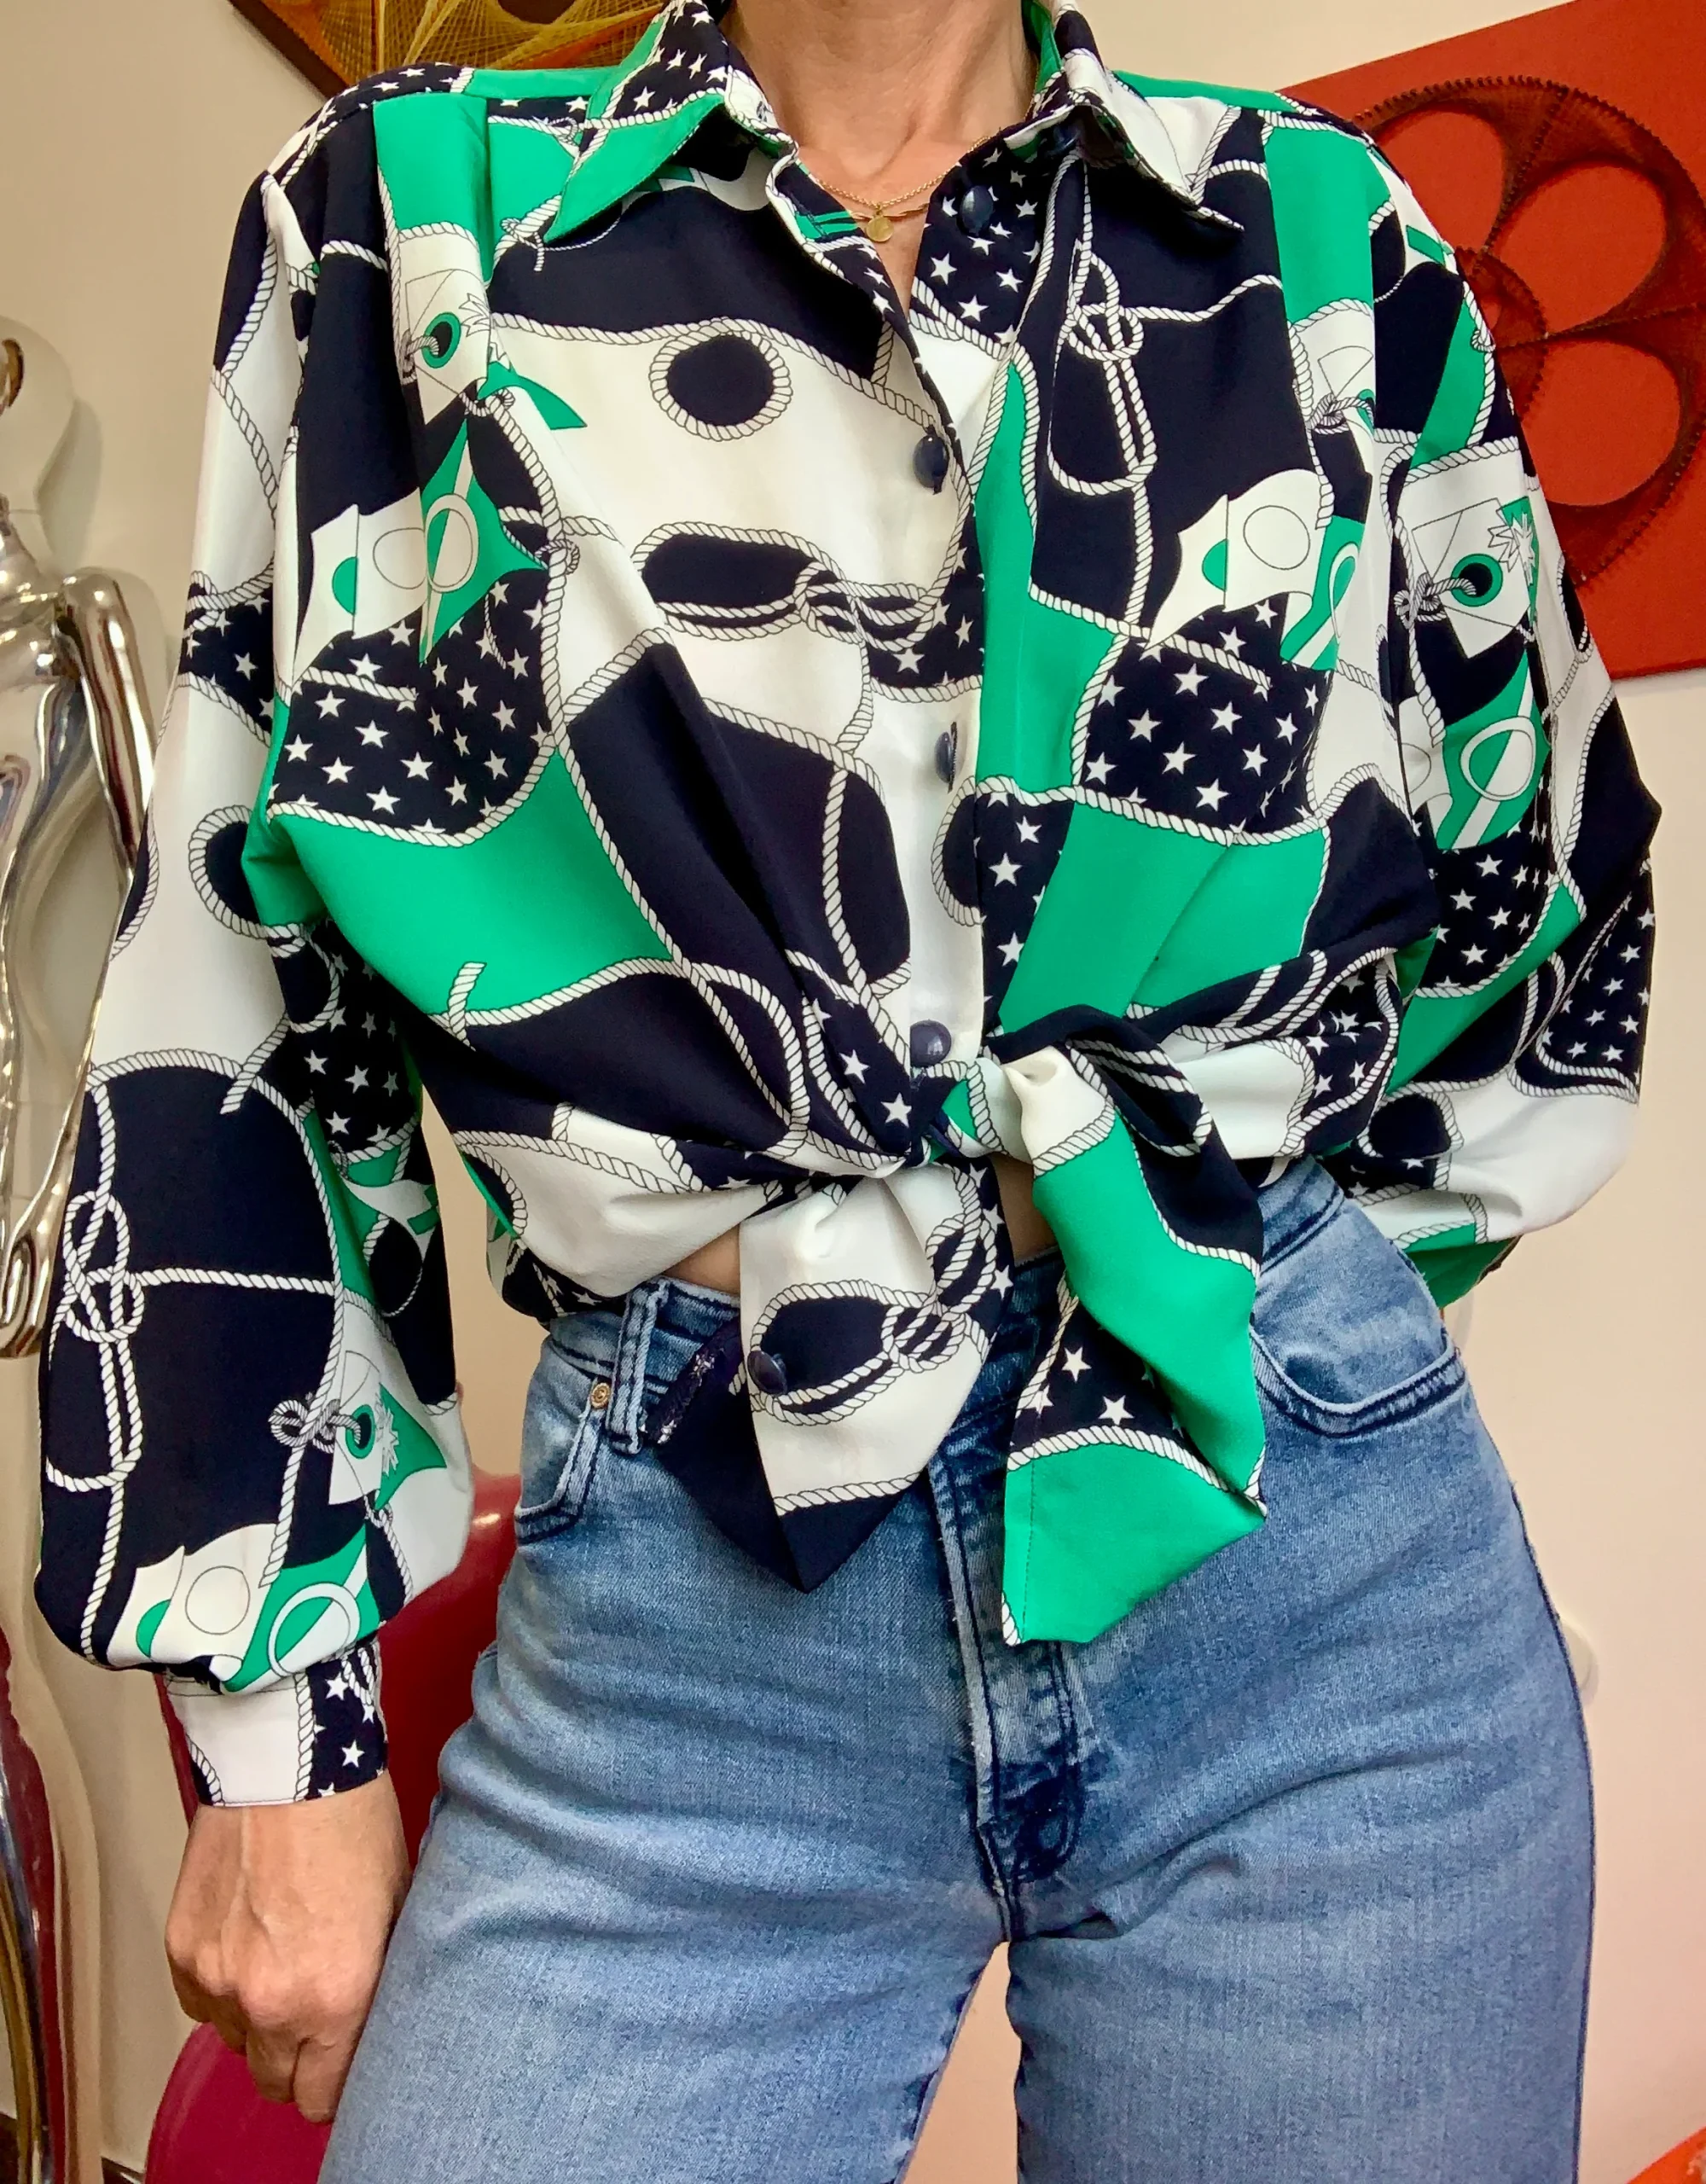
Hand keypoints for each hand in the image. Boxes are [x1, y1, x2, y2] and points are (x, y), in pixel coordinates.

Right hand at [165, 1770, 409, 2122]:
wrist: (290, 1763)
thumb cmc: (353, 1822)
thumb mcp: (397, 1909)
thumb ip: (378, 1983)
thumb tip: (369, 2024)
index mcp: (336, 1999)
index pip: (322, 2098)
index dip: (334, 2080)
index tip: (341, 2059)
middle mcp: (271, 2003)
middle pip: (275, 2082)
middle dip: (297, 2057)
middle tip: (314, 2007)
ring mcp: (218, 1979)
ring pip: (235, 2040)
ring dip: (256, 2017)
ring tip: (281, 1955)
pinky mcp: (181, 1950)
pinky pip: (199, 2001)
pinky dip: (220, 1984)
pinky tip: (247, 1936)